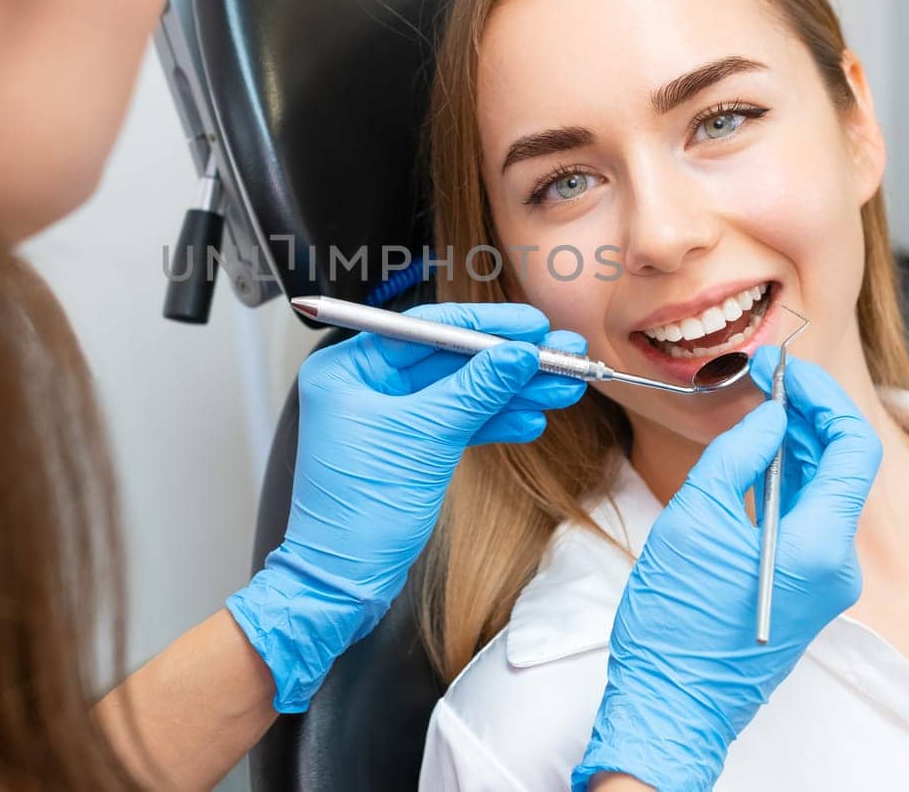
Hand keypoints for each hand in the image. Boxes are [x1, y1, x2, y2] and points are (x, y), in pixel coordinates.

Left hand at [228, 302, 587, 711]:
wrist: (345, 583)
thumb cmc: (359, 513)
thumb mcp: (426, 439)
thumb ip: (475, 390)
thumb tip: (518, 353)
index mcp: (347, 369)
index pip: (426, 329)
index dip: (486, 326)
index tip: (533, 325)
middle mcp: (363, 385)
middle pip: (449, 358)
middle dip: (509, 361)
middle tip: (562, 353)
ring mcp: (386, 416)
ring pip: (460, 391)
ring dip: (512, 391)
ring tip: (564, 387)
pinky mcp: (406, 446)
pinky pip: (456, 421)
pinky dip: (493, 421)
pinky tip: (532, 419)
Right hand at [572, 353, 881, 791]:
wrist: (671, 701)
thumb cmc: (675, 620)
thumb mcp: (695, 518)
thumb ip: (738, 455)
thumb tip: (769, 415)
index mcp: (819, 546)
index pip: (852, 448)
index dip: (823, 399)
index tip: (785, 372)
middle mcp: (838, 565)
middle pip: (844, 467)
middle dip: (809, 416)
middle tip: (766, 381)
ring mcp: (826, 582)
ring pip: (827, 491)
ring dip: (797, 445)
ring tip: (757, 410)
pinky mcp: (807, 590)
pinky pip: (810, 519)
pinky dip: (788, 481)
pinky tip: (755, 459)